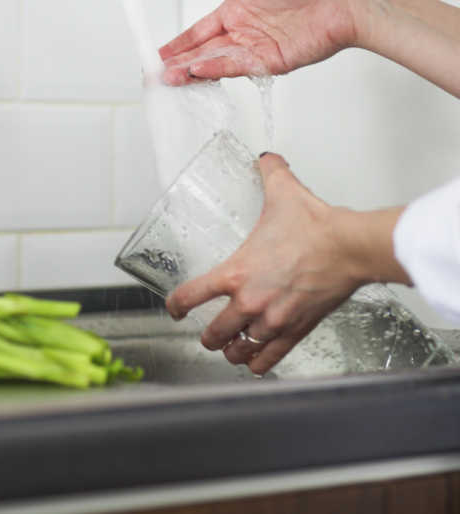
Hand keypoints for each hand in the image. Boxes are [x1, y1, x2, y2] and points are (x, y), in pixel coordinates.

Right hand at [160, 0, 360, 85]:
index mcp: (238, 9)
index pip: (201, 30)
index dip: (180, 41)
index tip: (160, 52)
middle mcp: (244, 32)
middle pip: (204, 50)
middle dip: (179, 62)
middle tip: (156, 73)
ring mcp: (257, 49)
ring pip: (216, 62)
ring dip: (192, 71)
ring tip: (170, 78)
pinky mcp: (272, 62)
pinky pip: (238, 67)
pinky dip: (217, 69)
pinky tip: (198, 70)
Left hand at [164, 153, 367, 374]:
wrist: (349, 247)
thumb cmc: (316, 226)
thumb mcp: (283, 193)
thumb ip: (269, 173)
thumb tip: (267, 159)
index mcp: (235, 273)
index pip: (190, 297)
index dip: (176, 306)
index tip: (174, 310)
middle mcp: (249, 302)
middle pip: (213, 334)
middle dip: (208, 336)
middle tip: (208, 334)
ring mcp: (272, 320)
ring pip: (239, 350)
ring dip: (231, 351)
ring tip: (230, 349)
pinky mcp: (296, 330)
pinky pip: (270, 358)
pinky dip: (259, 363)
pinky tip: (255, 363)